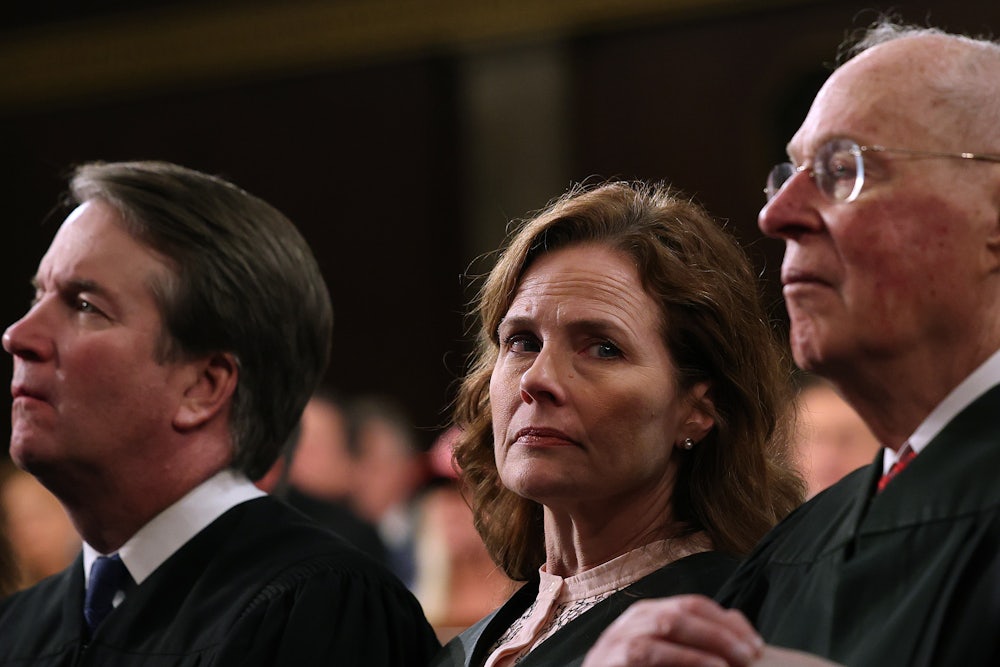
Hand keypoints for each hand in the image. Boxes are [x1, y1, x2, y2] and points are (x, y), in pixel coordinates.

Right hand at [582, 595, 762, 666]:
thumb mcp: (668, 658)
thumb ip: (693, 645)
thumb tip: (738, 631)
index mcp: (648, 614)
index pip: (693, 604)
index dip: (728, 621)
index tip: (757, 643)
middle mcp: (633, 620)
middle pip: (683, 610)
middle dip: (723, 630)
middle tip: (752, 653)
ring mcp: (618, 638)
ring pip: (667, 624)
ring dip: (708, 640)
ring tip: (738, 661)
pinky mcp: (612, 660)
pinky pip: (648, 653)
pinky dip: (685, 659)